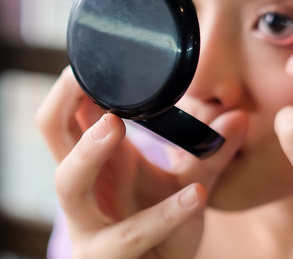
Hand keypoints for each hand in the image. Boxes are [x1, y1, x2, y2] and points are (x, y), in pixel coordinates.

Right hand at [36, 68, 247, 258]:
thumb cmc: (160, 232)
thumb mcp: (187, 184)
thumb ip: (212, 152)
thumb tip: (240, 115)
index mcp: (98, 162)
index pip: (67, 113)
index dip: (69, 85)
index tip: (89, 56)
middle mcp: (85, 188)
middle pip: (52, 135)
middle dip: (62, 104)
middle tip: (84, 79)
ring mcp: (89, 224)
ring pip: (70, 185)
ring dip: (88, 152)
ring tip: (115, 126)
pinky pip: (130, 236)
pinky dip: (163, 215)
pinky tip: (195, 197)